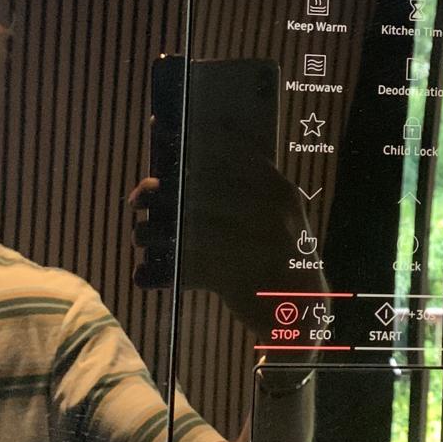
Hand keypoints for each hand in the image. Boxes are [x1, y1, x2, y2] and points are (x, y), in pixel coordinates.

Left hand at [130, 132, 319, 329]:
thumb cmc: (281, 254)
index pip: (227, 151)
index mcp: (278, 191)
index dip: (187, 138)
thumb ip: (245, 186)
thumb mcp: (279, 214)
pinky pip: (182, 271)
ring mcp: (252, 246)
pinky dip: (157, 274)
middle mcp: (267, 214)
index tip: (157, 127)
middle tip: (136, 199)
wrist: (306, 314)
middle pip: (194, 189)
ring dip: (151, 233)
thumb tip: (180, 162)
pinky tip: (143, 274)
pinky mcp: (233, 281)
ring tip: (140, 235)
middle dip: (157, 192)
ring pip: (181, 230)